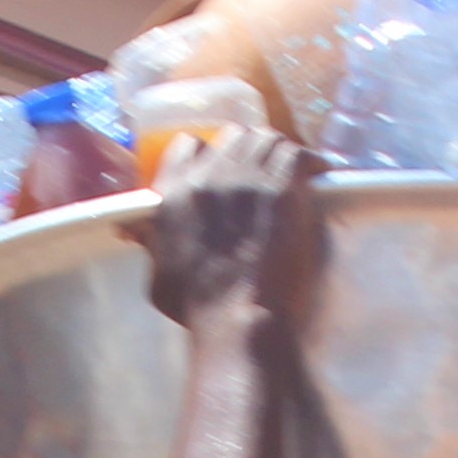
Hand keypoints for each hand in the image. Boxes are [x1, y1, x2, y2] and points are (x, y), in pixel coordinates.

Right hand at [140, 123, 323, 335]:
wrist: (238, 320)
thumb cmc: (198, 311)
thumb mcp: (159, 277)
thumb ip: (154, 245)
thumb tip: (138, 232)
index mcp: (172, 194)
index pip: (188, 146)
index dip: (207, 154)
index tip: (221, 168)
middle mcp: (207, 175)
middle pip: (232, 137)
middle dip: (248, 150)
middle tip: (263, 171)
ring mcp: (245, 177)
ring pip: (265, 139)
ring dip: (279, 152)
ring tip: (292, 169)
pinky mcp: (280, 185)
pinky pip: (297, 153)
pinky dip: (310, 161)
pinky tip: (319, 172)